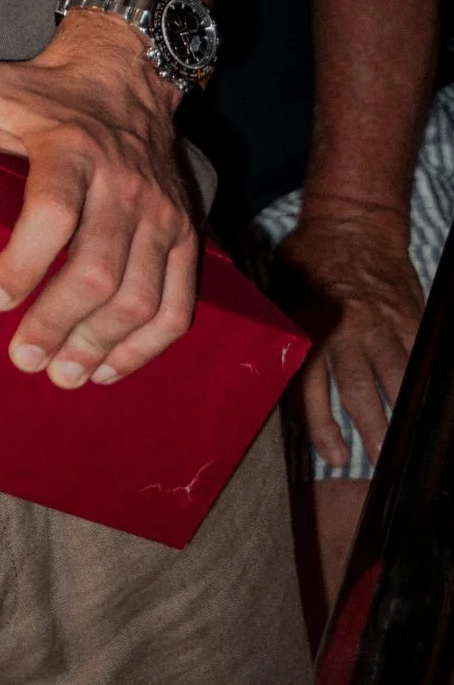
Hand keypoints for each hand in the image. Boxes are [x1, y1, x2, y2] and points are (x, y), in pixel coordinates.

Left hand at [0, 12, 199, 384]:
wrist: (126, 75)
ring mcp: (159, 212)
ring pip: (140, 295)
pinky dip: (147, 345)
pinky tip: (110, 368)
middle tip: (23, 357)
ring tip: (62, 374)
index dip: (24, 262)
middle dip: (58, 321)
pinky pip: (178, 301)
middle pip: (97, 268)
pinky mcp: (184, 233)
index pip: (53, 212)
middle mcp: (122, 183)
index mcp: (69, 148)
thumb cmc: (40, 92)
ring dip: (101, 344)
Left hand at [278, 200, 424, 470]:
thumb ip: (279, 337)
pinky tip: (425, 405)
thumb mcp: (279, 293)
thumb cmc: (308, 260)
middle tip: (376, 461)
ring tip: (404, 443)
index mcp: (309, 326)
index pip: (312, 387)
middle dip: (369, 430)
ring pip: (396, 377)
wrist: (353, 223)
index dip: (322, 426)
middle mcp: (347, 329)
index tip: (334, 454)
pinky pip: (420, 355)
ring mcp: (383, 324)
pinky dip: (423, 382)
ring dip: (401, 413)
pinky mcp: (410, 315)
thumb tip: (260, 380)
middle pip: (359, 390)